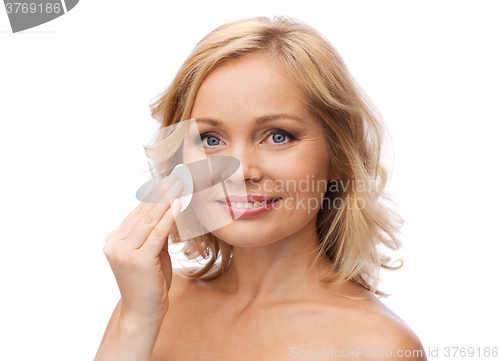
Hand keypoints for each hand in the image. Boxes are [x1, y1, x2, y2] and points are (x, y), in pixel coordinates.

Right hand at [103, 174, 183, 323]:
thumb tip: (169, 210)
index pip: (138, 213)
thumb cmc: (150, 284)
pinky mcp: (138, 259)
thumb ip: (156, 234)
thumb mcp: (152, 254)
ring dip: (168, 199)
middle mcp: (115, 243)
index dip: (155, 195)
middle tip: (178, 175)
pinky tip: (179, 203)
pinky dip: (169, 216)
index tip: (169, 180)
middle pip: (143, 212)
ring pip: (150, 219)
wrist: (143, 313)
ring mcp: (124, 251)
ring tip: (181, 183)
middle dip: (162, 192)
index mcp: (114, 240)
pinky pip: (157, 233)